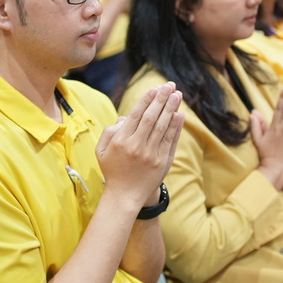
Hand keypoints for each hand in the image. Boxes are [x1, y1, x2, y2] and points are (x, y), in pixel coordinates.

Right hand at [97, 83, 183, 209]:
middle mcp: (137, 146)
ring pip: (163, 126)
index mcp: (121, 141)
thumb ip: (110, 131)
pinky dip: (176, 126)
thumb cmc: (112, 170)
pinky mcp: (162, 162)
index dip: (147, 100)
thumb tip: (126, 117)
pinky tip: (179, 114)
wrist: (124, 196)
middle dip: (162, 99)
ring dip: (171, 108)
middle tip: (170, 85)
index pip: (137, 115)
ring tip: (177, 94)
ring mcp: (151, 154)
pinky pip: (170, 140)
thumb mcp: (102, 150)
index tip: (155, 88)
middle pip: (152, 117)